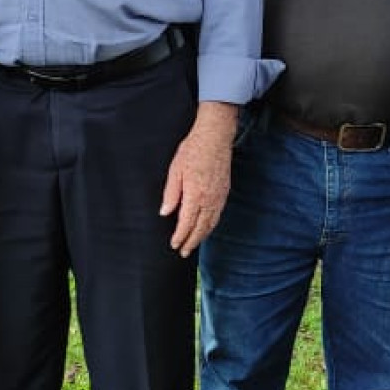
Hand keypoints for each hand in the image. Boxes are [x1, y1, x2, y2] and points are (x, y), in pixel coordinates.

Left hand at [160, 101, 238, 256]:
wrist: (215, 137)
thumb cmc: (193, 150)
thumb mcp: (175, 170)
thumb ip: (171, 194)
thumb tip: (165, 213)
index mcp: (195, 195)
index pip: (187, 223)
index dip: (180, 236)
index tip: (174, 245)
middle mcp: (209, 199)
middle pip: (200, 228)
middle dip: (191, 242)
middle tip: (183, 252)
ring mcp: (219, 196)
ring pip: (211, 223)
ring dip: (202, 236)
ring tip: (193, 244)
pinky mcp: (224, 192)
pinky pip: (217, 215)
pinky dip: (211, 225)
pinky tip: (206, 228)